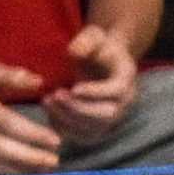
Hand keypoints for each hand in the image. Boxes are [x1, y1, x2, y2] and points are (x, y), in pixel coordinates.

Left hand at [47, 17, 142, 135]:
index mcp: (127, 78)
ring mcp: (112, 119)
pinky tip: (50, 111)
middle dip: (78, 108)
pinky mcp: (97, 130)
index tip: (73, 87)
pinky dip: (63, 128)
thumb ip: (86, 41)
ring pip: (92, 129)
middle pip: (106, 115)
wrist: (103, 64)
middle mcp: (124, 103)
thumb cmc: (97, 49)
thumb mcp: (94, 37)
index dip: (96, 92)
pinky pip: (81, 137)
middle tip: (56, 94)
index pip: (117, 91)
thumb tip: (74, 51)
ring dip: (67, 118)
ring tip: (47, 100)